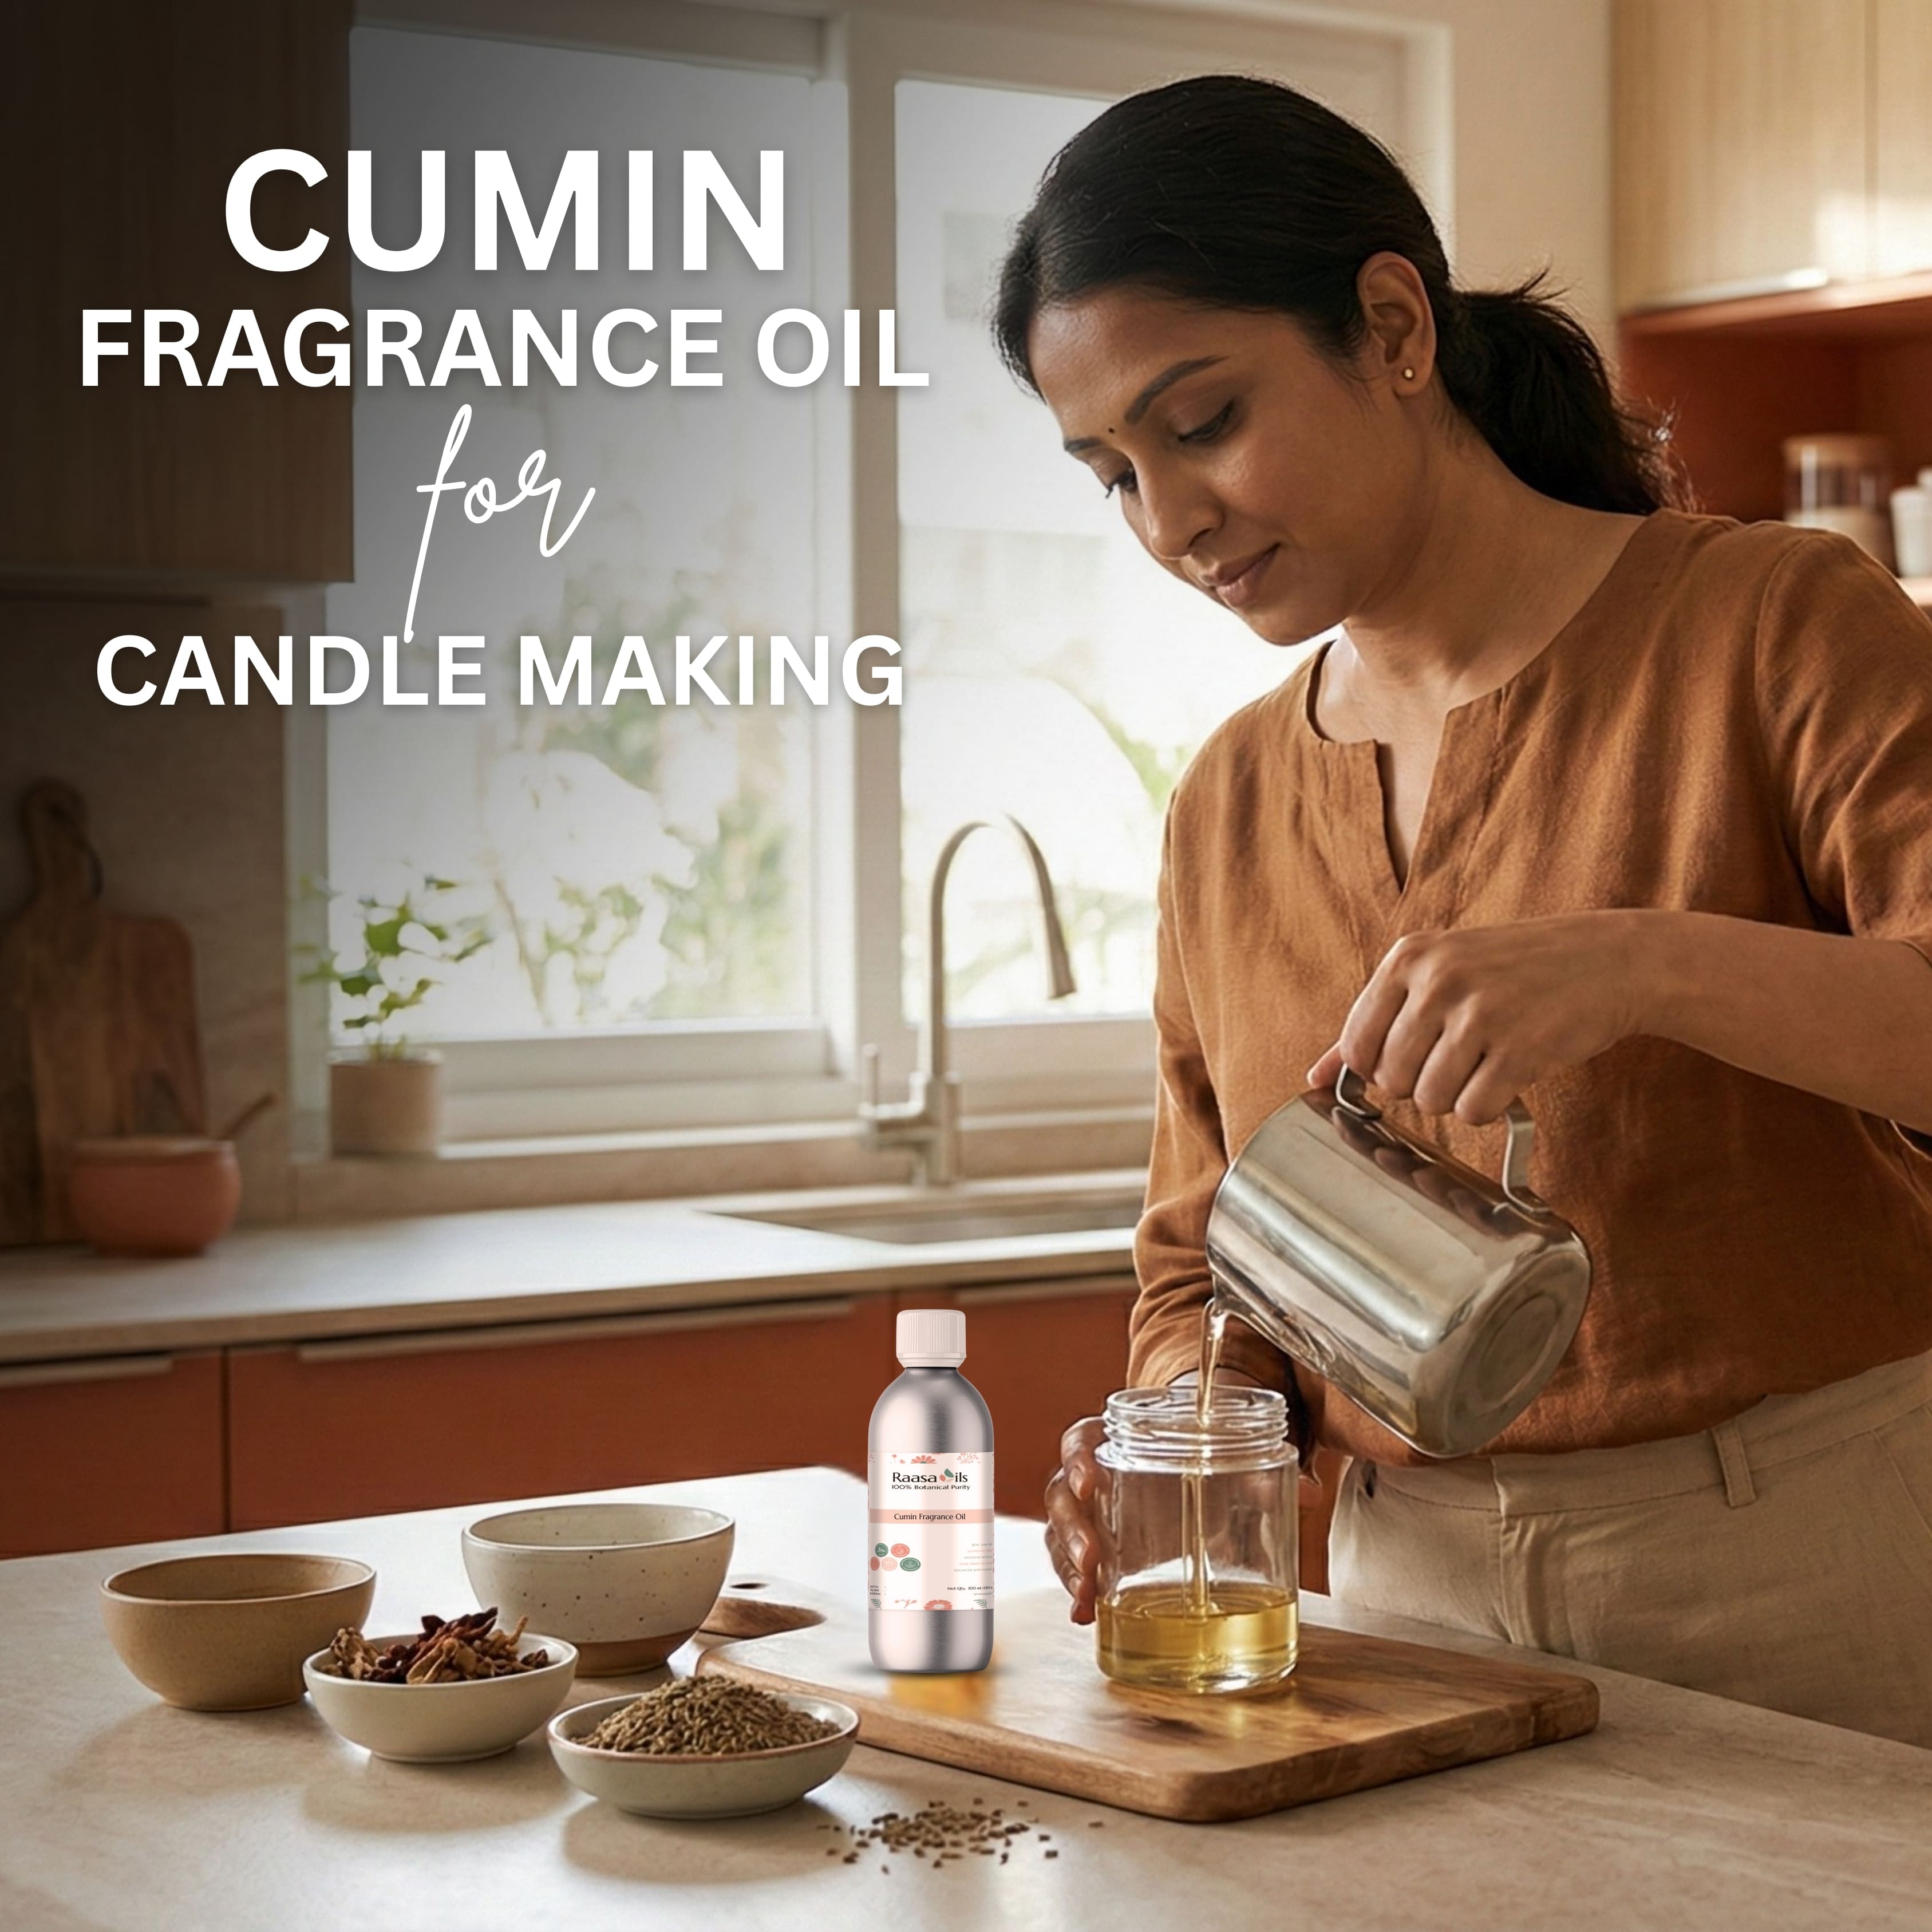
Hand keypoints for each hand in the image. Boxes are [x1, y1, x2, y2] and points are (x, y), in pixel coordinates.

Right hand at [1044, 1370, 1319, 1623]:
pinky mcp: (1102, 1554)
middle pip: (1061, 1497)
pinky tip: (1085, 1615)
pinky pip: (1078, 1571)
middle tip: (1092, 1558)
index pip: (1080, 1440)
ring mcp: (1094, 1518)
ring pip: (1060, 1537)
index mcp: (1115, 1440)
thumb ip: (1262, 1472)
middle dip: (1071, 1530)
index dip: (1077, 1458)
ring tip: (1087, 1596)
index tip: (1089, 1479)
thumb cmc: (1201, 1451)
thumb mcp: (1229, 1455)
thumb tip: (1309, 1491)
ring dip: (1069, 1567)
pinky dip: (1079, 1594)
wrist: (1195, 1463)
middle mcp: (1096, 1479)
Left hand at [1306, 913, 1645, 1123]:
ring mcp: (1480, 1013)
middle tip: (1459, 1059)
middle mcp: (1438, 980)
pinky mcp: (1520, 1048)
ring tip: (1484, 1064)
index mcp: (1409, 957)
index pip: (1356, 1045)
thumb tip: (1315, 1076)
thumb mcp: (1438, 973)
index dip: (1378, 1068)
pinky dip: (1488, 1108)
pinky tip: (1508, 1077)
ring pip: (1430, 1100)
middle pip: (1391, 1079)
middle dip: (1420, 1084)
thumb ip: (1375, 1021)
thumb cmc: (1514, 970)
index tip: (1411, 1058)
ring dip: (1456, 1098)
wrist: (1607, 960)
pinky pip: (1474, 1111)